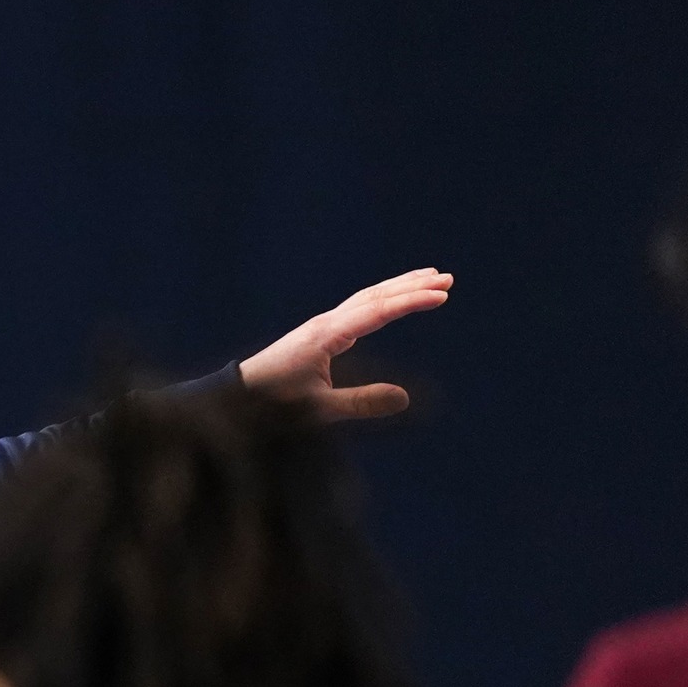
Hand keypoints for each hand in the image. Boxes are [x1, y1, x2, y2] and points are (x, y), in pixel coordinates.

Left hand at [238, 268, 452, 419]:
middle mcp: (325, 323)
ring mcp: (322, 325)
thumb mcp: (317, 408)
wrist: (238, 394)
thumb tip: (404, 398)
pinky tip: (392, 299)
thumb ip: (360, 403)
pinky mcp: (319, 332)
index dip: (410, 302)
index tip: (441, 295)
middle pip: (375, 296)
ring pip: (367, 297)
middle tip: (448, 278)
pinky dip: (382, 298)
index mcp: (326, 335)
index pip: (376, 312)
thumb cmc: (274, 402)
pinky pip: (358, 307)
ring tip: (432, 279)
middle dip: (412, 286)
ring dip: (399, 287)